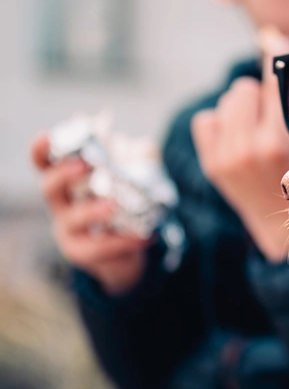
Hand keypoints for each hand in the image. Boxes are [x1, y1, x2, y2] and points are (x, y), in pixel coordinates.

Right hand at [31, 134, 149, 294]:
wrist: (126, 252)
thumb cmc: (123, 209)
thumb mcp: (129, 182)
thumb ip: (135, 162)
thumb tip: (145, 147)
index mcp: (67, 183)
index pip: (45, 163)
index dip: (42, 150)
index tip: (47, 135)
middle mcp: (61, 204)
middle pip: (49, 187)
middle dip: (64, 175)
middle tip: (84, 166)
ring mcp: (68, 230)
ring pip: (73, 219)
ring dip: (91, 211)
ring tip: (112, 207)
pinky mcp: (82, 252)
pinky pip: (101, 247)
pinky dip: (124, 241)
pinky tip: (145, 237)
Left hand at [192, 29, 288, 262]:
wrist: (284, 228)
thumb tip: (275, 39)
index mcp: (277, 143)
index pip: (270, 81)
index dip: (275, 60)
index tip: (275, 43)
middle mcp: (247, 150)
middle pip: (243, 88)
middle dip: (259, 96)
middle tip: (271, 117)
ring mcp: (225, 159)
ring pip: (226, 102)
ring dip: (241, 109)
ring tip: (256, 130)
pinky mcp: (211, 165)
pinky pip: (205, 120)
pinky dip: (220, 124)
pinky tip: (236, 138)